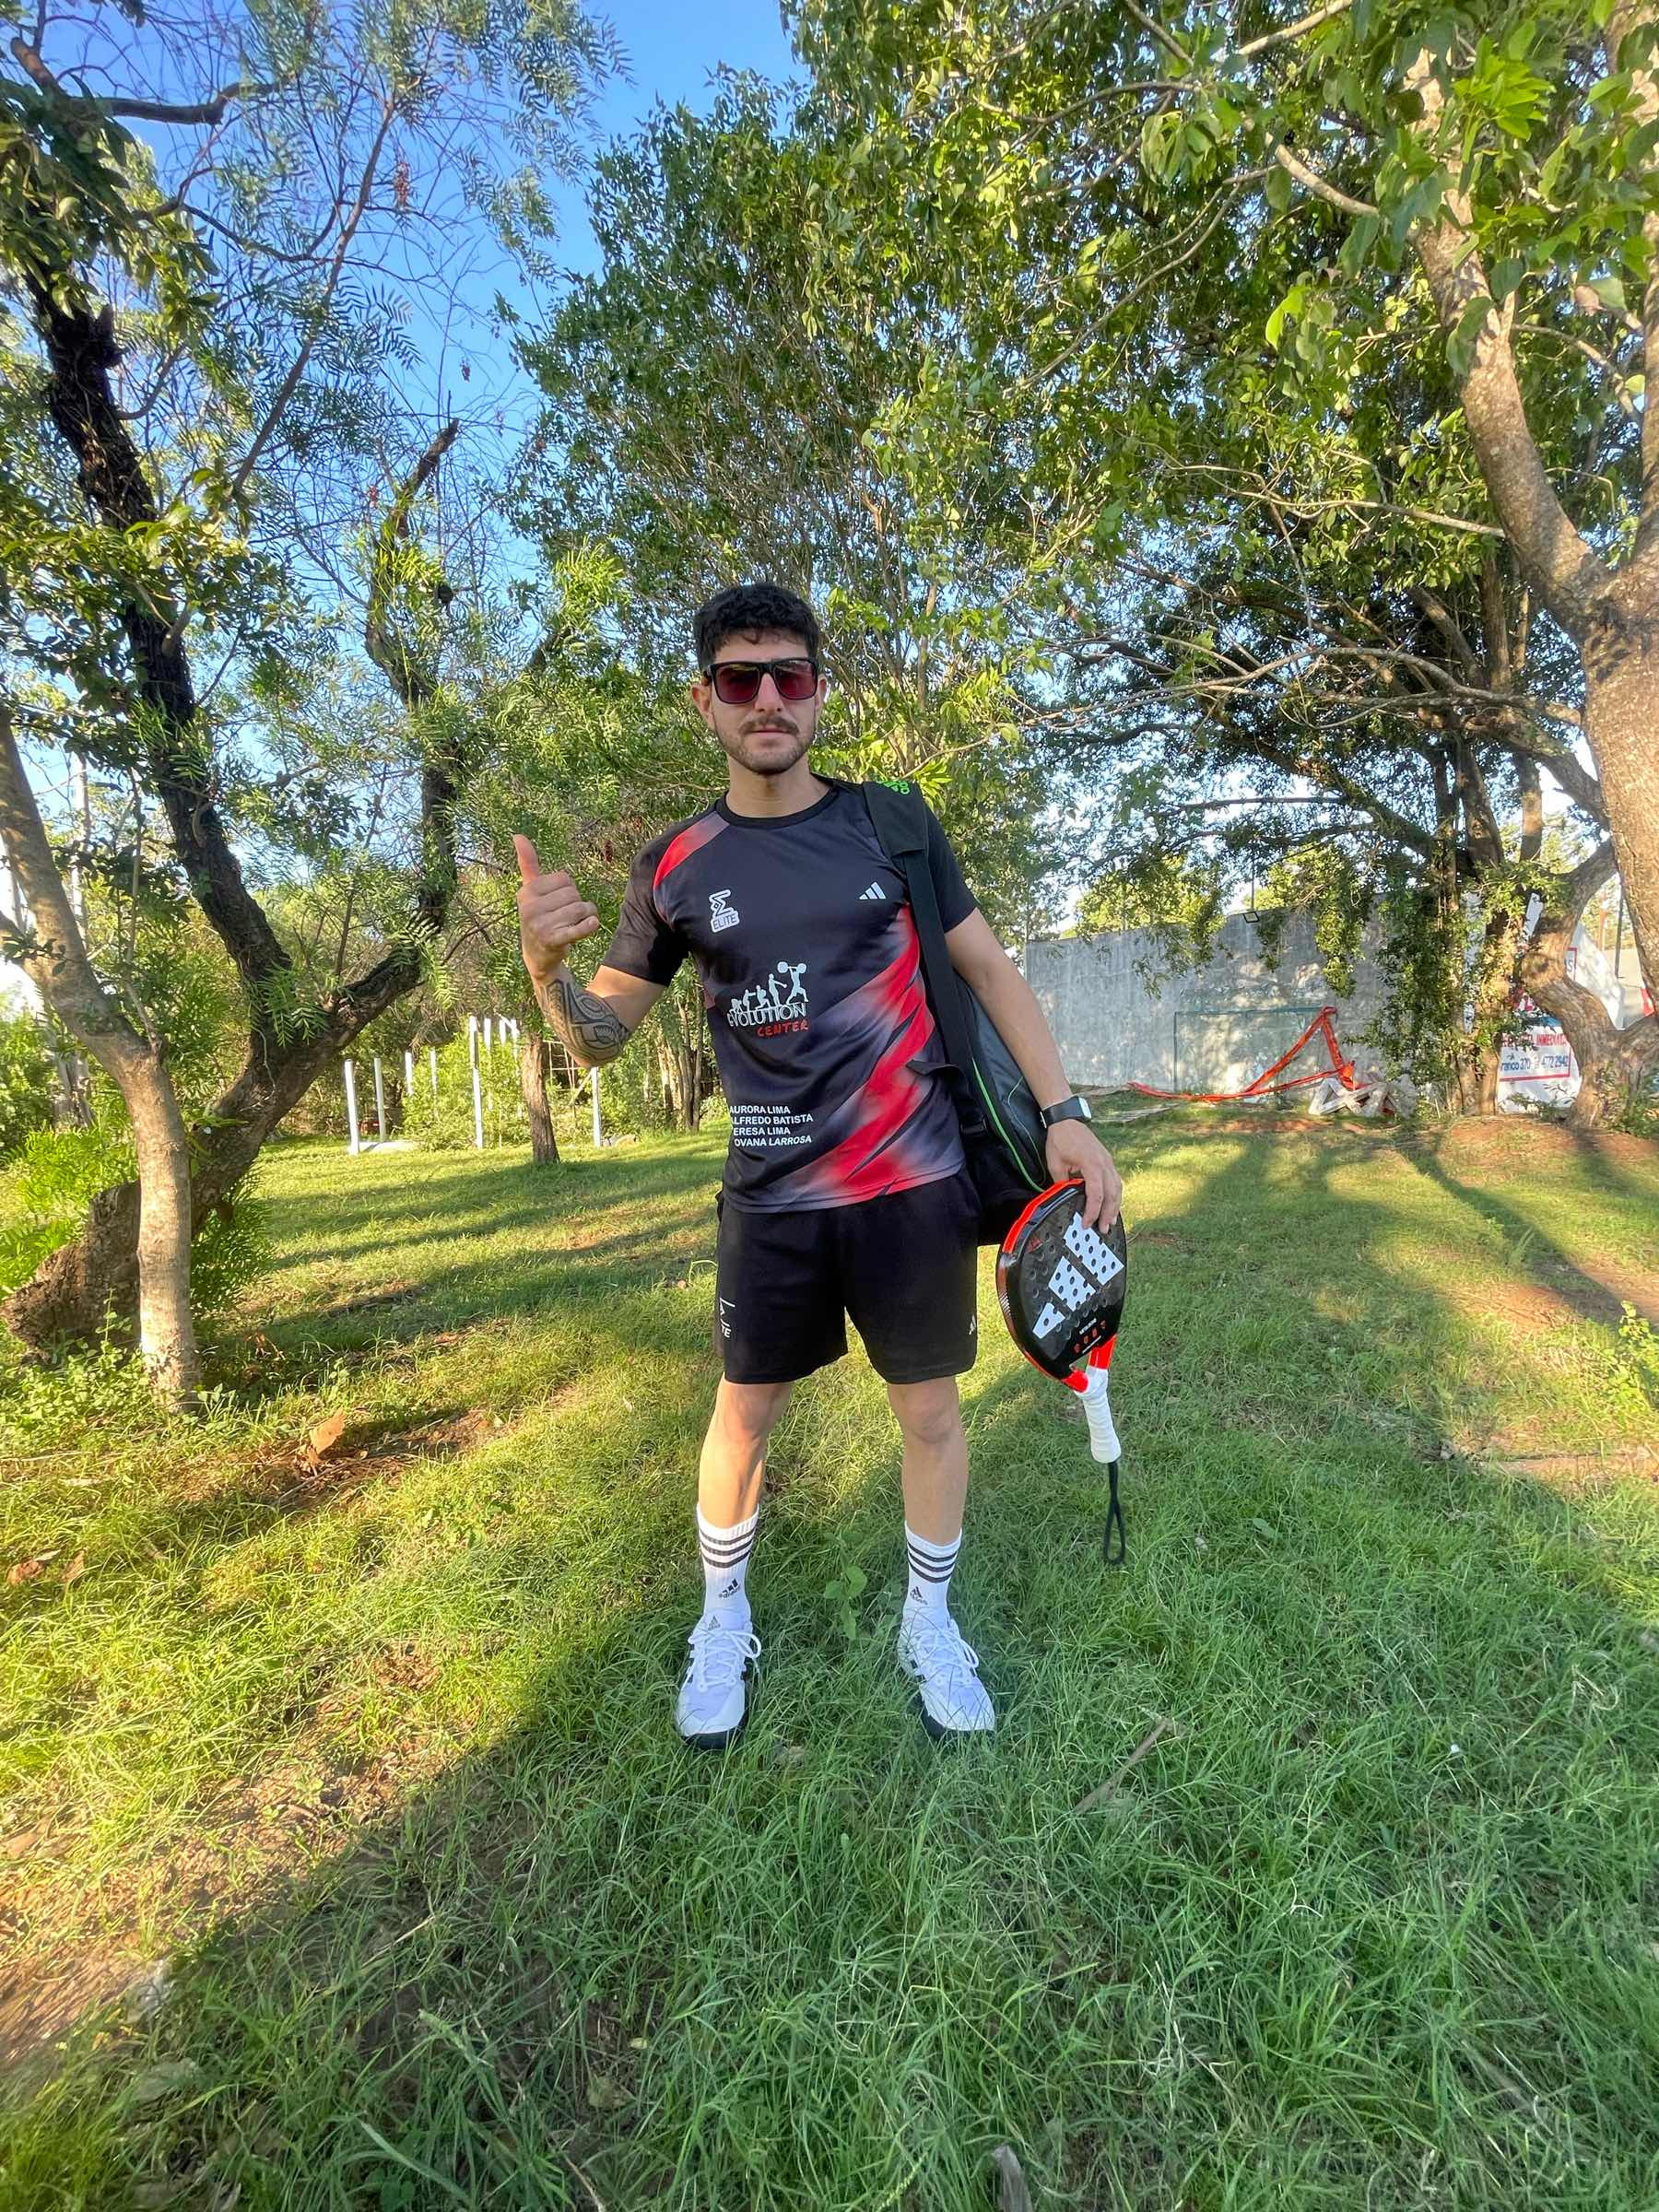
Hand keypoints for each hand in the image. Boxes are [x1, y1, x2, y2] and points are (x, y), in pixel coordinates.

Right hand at [513, 833, 600, 986]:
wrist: (538, 957)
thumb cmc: (538, 918)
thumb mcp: (531, 892)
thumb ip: (527, 864)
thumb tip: (518, 835)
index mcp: (526, 892)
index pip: (564, 878)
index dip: (568, 890)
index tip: (556, 903)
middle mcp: (529, 907)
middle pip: (574, 893)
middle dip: (577, 904)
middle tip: (566, 918)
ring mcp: (540, 925)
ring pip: (581, 908)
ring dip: (585, 916)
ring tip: (573, 926)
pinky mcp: (553, 941)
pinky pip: (581, 927)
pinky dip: (590, 925)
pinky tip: (590, 926)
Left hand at [1044, 1118, 1121, 1231]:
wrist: (1066, 1119)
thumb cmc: (1060, 1139)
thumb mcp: (1055, 1164)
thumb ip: (1062, 1183)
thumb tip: (1064, 1199)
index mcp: (1092, 1164)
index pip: (1096, 1194)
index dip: (1092, 1211)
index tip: (1087, 1223)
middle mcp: (1104, 1163)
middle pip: (1112, 1194)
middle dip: (1108, 1213)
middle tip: (1103, 1229)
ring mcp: (1108, 1161)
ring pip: (1117, 1187)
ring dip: (1115, 1206)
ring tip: (1111, 1221)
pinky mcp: (1107, 1160)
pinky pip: (1115, 1180)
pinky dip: (1115, 1194)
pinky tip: (1112, 1203)